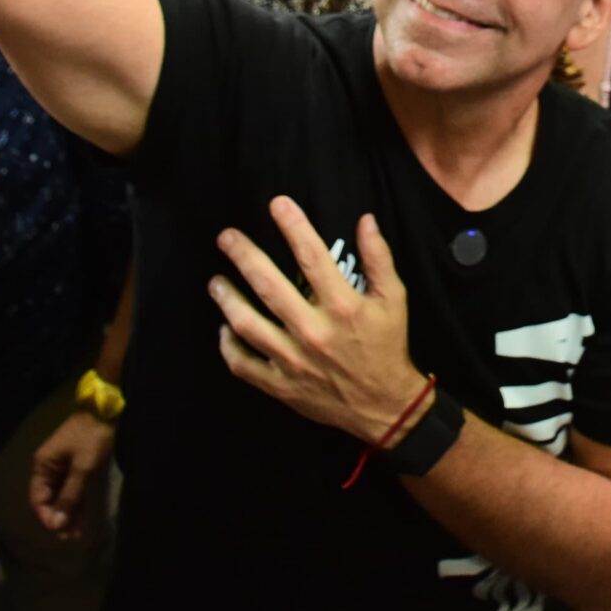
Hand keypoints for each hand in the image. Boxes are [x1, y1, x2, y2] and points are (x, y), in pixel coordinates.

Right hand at [28, 410, 116, 536]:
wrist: (107, 411)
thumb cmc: (92, 437)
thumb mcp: (82, 467)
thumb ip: (70, 494)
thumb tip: (58, 522)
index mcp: (43, 466)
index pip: (37, 498)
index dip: (46, 516)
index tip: (58, 531)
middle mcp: (49, 469)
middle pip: (48, 500)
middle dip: (57, 519)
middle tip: (69, 538)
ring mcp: (62, 469)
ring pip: (61, 498)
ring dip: (67, 515)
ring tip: (75, 535)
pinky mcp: (76, 468)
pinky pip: (72, 491)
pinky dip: (75, 505)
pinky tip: (80, 521)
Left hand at [211, 199, 425, 443]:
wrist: (385, 407)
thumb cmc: (388, 346)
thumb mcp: (395, 299)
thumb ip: (380, 259)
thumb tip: (365, 220)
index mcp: (344, 307)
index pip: (313, 258)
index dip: (294, 227)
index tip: (277, 204)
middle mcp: (314, 331)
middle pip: (269, 286)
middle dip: (244, 256)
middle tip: (225, 237)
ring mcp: (294, 361)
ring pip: (247, 325)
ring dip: (227, 299)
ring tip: (215, 281)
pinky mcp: (282, 385)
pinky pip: (244, 365)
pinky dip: (229, 347)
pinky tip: (224, 329)